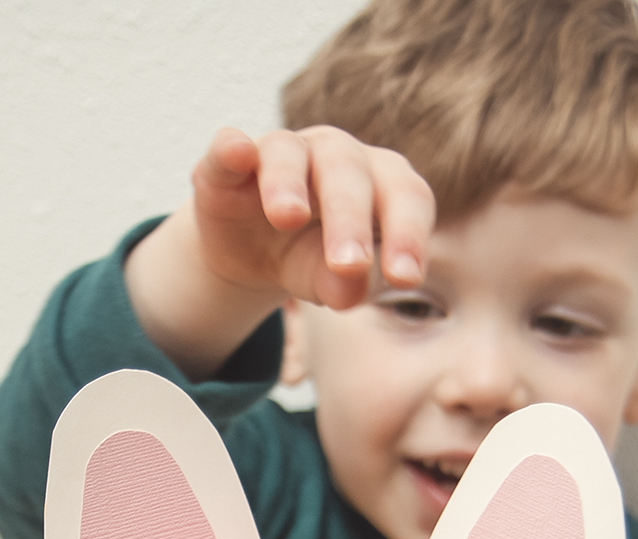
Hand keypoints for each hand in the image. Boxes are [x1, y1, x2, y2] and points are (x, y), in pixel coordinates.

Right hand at [190, 124, 433, 309]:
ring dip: (289, 183)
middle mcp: (336, 155)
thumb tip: (350, 292)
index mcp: (379, 183)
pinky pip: (230, 148)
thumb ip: (344, 286)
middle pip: (349, 173)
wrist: (249, 251)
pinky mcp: (229, 162)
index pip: (406, 196)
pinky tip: (238, 154)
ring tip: (288, 217)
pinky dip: (232, 148)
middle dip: (351, 219)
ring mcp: (282, 152)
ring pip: (289, 153)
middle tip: (350, 264)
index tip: (404, 279)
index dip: (408, 234)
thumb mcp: (328, 279)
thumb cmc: (309, 258)